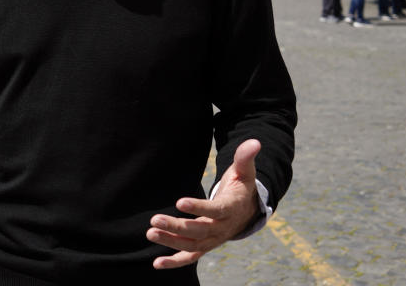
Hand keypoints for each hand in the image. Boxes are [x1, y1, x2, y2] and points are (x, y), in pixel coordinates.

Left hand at [147, 139, 261, 268]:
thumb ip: (246, 158)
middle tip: (154, 220)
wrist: (247, 211)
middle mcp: (222, 228)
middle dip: (177, 226)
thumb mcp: (245, 171)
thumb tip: (255, 142)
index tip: (180, 201)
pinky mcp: (205, 246)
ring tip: (151, 233)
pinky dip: (175, 262)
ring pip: (192, 245)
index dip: (199, 207)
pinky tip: (156, 264)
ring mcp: (213, 239)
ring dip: (171, 241)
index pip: (215, 211)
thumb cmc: (241, 187)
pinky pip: (190, 257)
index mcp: (231, 209)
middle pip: (199, 231)